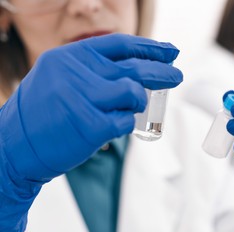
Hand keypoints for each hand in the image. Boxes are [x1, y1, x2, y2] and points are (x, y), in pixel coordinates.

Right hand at [0, 34, 182, 231]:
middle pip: (134, 67)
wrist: (14, 146)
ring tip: (134, 106)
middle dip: (162, 71)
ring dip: (140, 101)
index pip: (120, 44)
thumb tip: (136, 67)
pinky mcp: (91, 126)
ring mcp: (83, 98)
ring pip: (133, 92)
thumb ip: (93, 70)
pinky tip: (114, 125)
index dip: (150, 47)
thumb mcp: (59, 78)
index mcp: (70, 57)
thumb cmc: (42, 113)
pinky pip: (124, 121)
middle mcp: (76, 72)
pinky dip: (125, 123)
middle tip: (177, 75)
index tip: (170, 52)